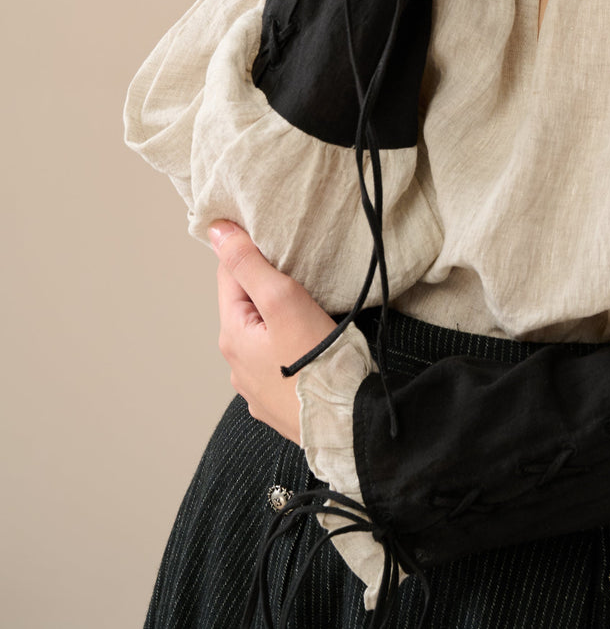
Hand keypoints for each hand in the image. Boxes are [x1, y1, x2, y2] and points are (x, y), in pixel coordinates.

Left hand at [210, 220, 336, 444]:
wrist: (347, 423)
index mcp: (232, 336)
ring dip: (279, 323)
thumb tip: (216, 231)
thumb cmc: (317, 362)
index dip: (254, 255)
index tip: (281, 247)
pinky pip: (278, 365)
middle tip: (303, 282)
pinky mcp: (278, 405)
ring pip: (263, 338)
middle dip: (268, 290)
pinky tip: (311, 350)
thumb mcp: (282, 299)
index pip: (230, 276)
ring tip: (310, 318)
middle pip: (247, 308)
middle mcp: (236, 366)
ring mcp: (256, 390)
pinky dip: (290, 351)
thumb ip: (248, 264)